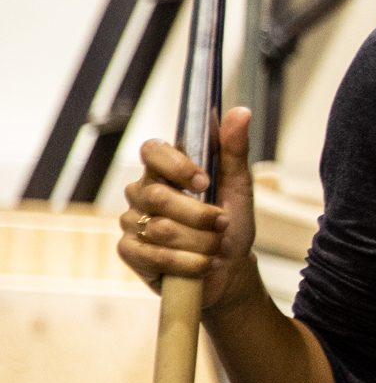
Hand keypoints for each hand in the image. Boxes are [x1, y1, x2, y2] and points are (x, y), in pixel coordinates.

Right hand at [119, 107, 256, 313]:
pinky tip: (198, 264)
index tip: (204, 181)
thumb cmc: (230, 226)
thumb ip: (234, 151)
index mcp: (165, 170)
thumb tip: (240, 112)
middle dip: (201, 216)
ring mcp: (132, 221)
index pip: (152, 150)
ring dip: (200, 243)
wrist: (228, 270)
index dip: (176, 165)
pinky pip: (153, 255)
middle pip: (160, 197)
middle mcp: (143, 192)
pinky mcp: (128, 251)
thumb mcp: (239, 188)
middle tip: (221, 224)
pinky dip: (186, 263)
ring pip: (160, 229)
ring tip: (212, 247)